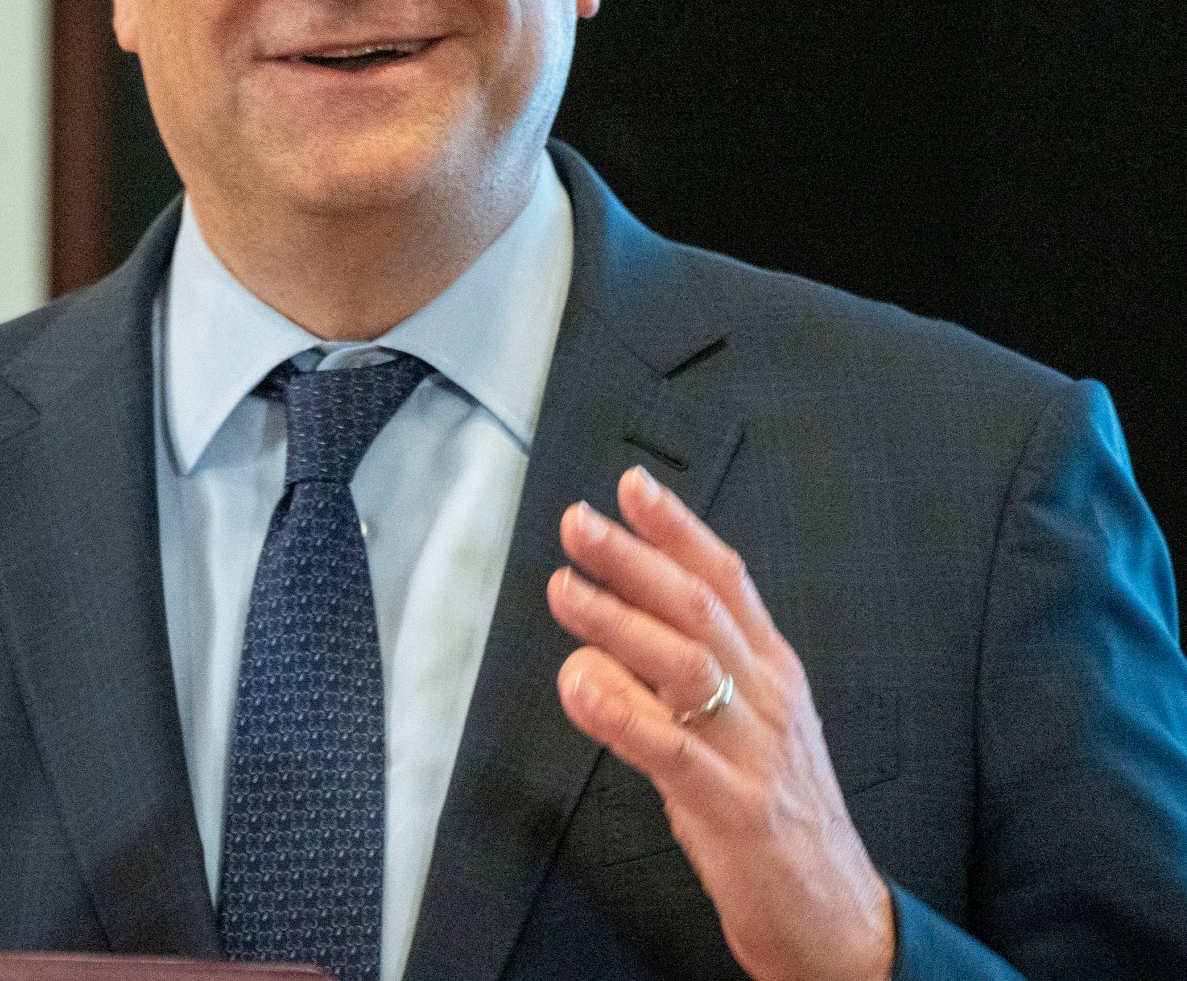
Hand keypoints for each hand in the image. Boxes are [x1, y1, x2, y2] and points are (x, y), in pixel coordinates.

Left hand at [549, 467, 894, 980]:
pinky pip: (672, 749)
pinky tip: (580, 687)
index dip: (677, 529)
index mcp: (772, 670)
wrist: (836, 914)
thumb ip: (683, 676)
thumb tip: (605, 630)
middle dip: (634, 559)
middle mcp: (768, 696)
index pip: (726, 580)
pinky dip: (622, 713)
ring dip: (617, 621)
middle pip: (698, 608)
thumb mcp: (738, 726)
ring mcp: (755, 749)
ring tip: (564, 590)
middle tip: (577, 525)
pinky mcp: (736, 806)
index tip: (629, 486)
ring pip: (685, 663)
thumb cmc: (773, 811)